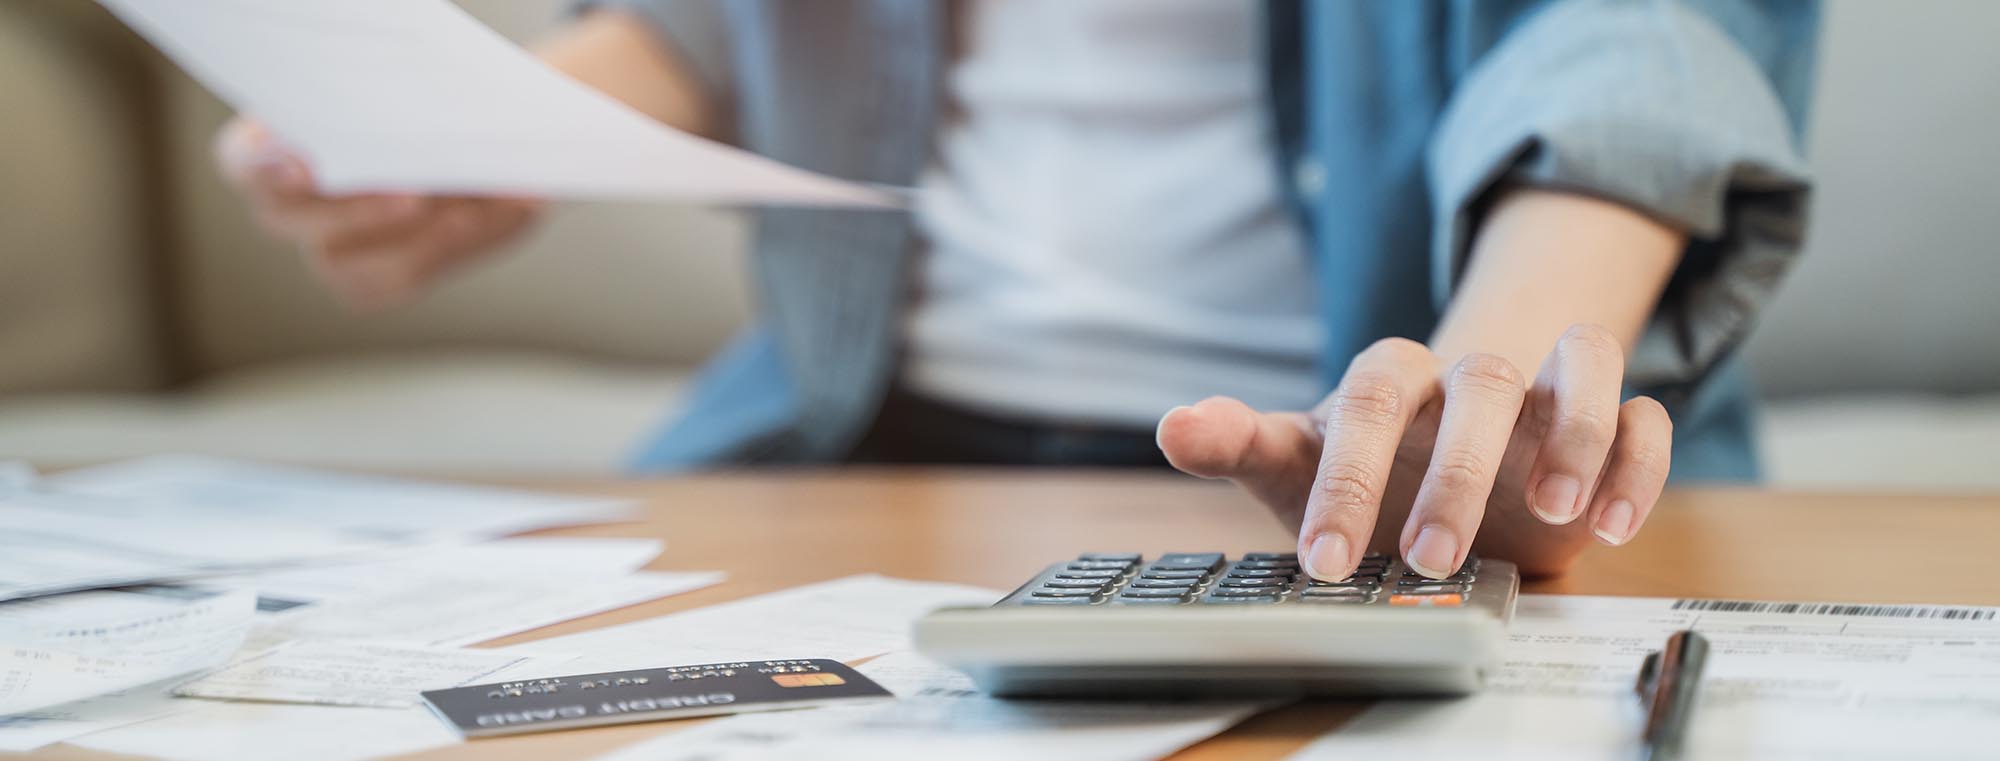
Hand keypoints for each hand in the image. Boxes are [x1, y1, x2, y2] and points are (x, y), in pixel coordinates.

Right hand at [213, 117, 543, 309]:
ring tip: (460, 210)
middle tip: (412, 195)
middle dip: (351, 209)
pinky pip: (389, 283)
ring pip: (336, 261)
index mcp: (279, 140)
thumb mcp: (434, 102)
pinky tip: (471, 221)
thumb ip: (413, 117)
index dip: (261, 165)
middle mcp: (290, 201)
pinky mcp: (367, 282)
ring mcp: (324, 246)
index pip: (241, 160)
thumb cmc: (440, 111)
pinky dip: (437, 253)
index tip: (303, 164)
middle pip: (283, 218)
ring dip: (405, 238)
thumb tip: (420, 144)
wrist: (486, 146)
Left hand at [1156, 325, 1671, 578]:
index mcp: (1394, 379)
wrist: (1437, 475)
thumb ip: (1238, 443)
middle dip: (1456, 473)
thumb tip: (1173, 424)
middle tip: (1426, 557)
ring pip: (1583, 361)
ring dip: (1575, 432)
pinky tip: (1609, 524)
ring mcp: (1545, 396)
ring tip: (1553, 513)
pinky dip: (1637, 462)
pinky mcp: (1606, 429)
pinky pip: (1643, 416)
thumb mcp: (1295, 465)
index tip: (1324, 558)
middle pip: (1479, 382)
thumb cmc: (1362, 470)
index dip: (1348, 472)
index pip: (1373, 395)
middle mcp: (1473, 376)